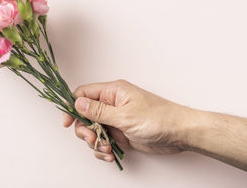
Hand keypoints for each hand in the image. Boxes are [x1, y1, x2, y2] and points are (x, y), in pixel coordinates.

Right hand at [63, 79, 195, 162]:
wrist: (178, 133)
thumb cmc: (158, 118)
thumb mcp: (124, 116)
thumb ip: (98, 111)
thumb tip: (77, 103)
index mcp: (113, 92)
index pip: (83, 94)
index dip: (72, 107)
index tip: (67, 122)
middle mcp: (112, 104)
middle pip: (85, 115)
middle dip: (85, 130)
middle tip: (92, 139)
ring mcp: (116, 119)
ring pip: (93, 130)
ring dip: (95, 142)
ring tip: (106, 148)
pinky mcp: (120, 133)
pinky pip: (104, 140)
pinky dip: (103, 149)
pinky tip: (110, 153)